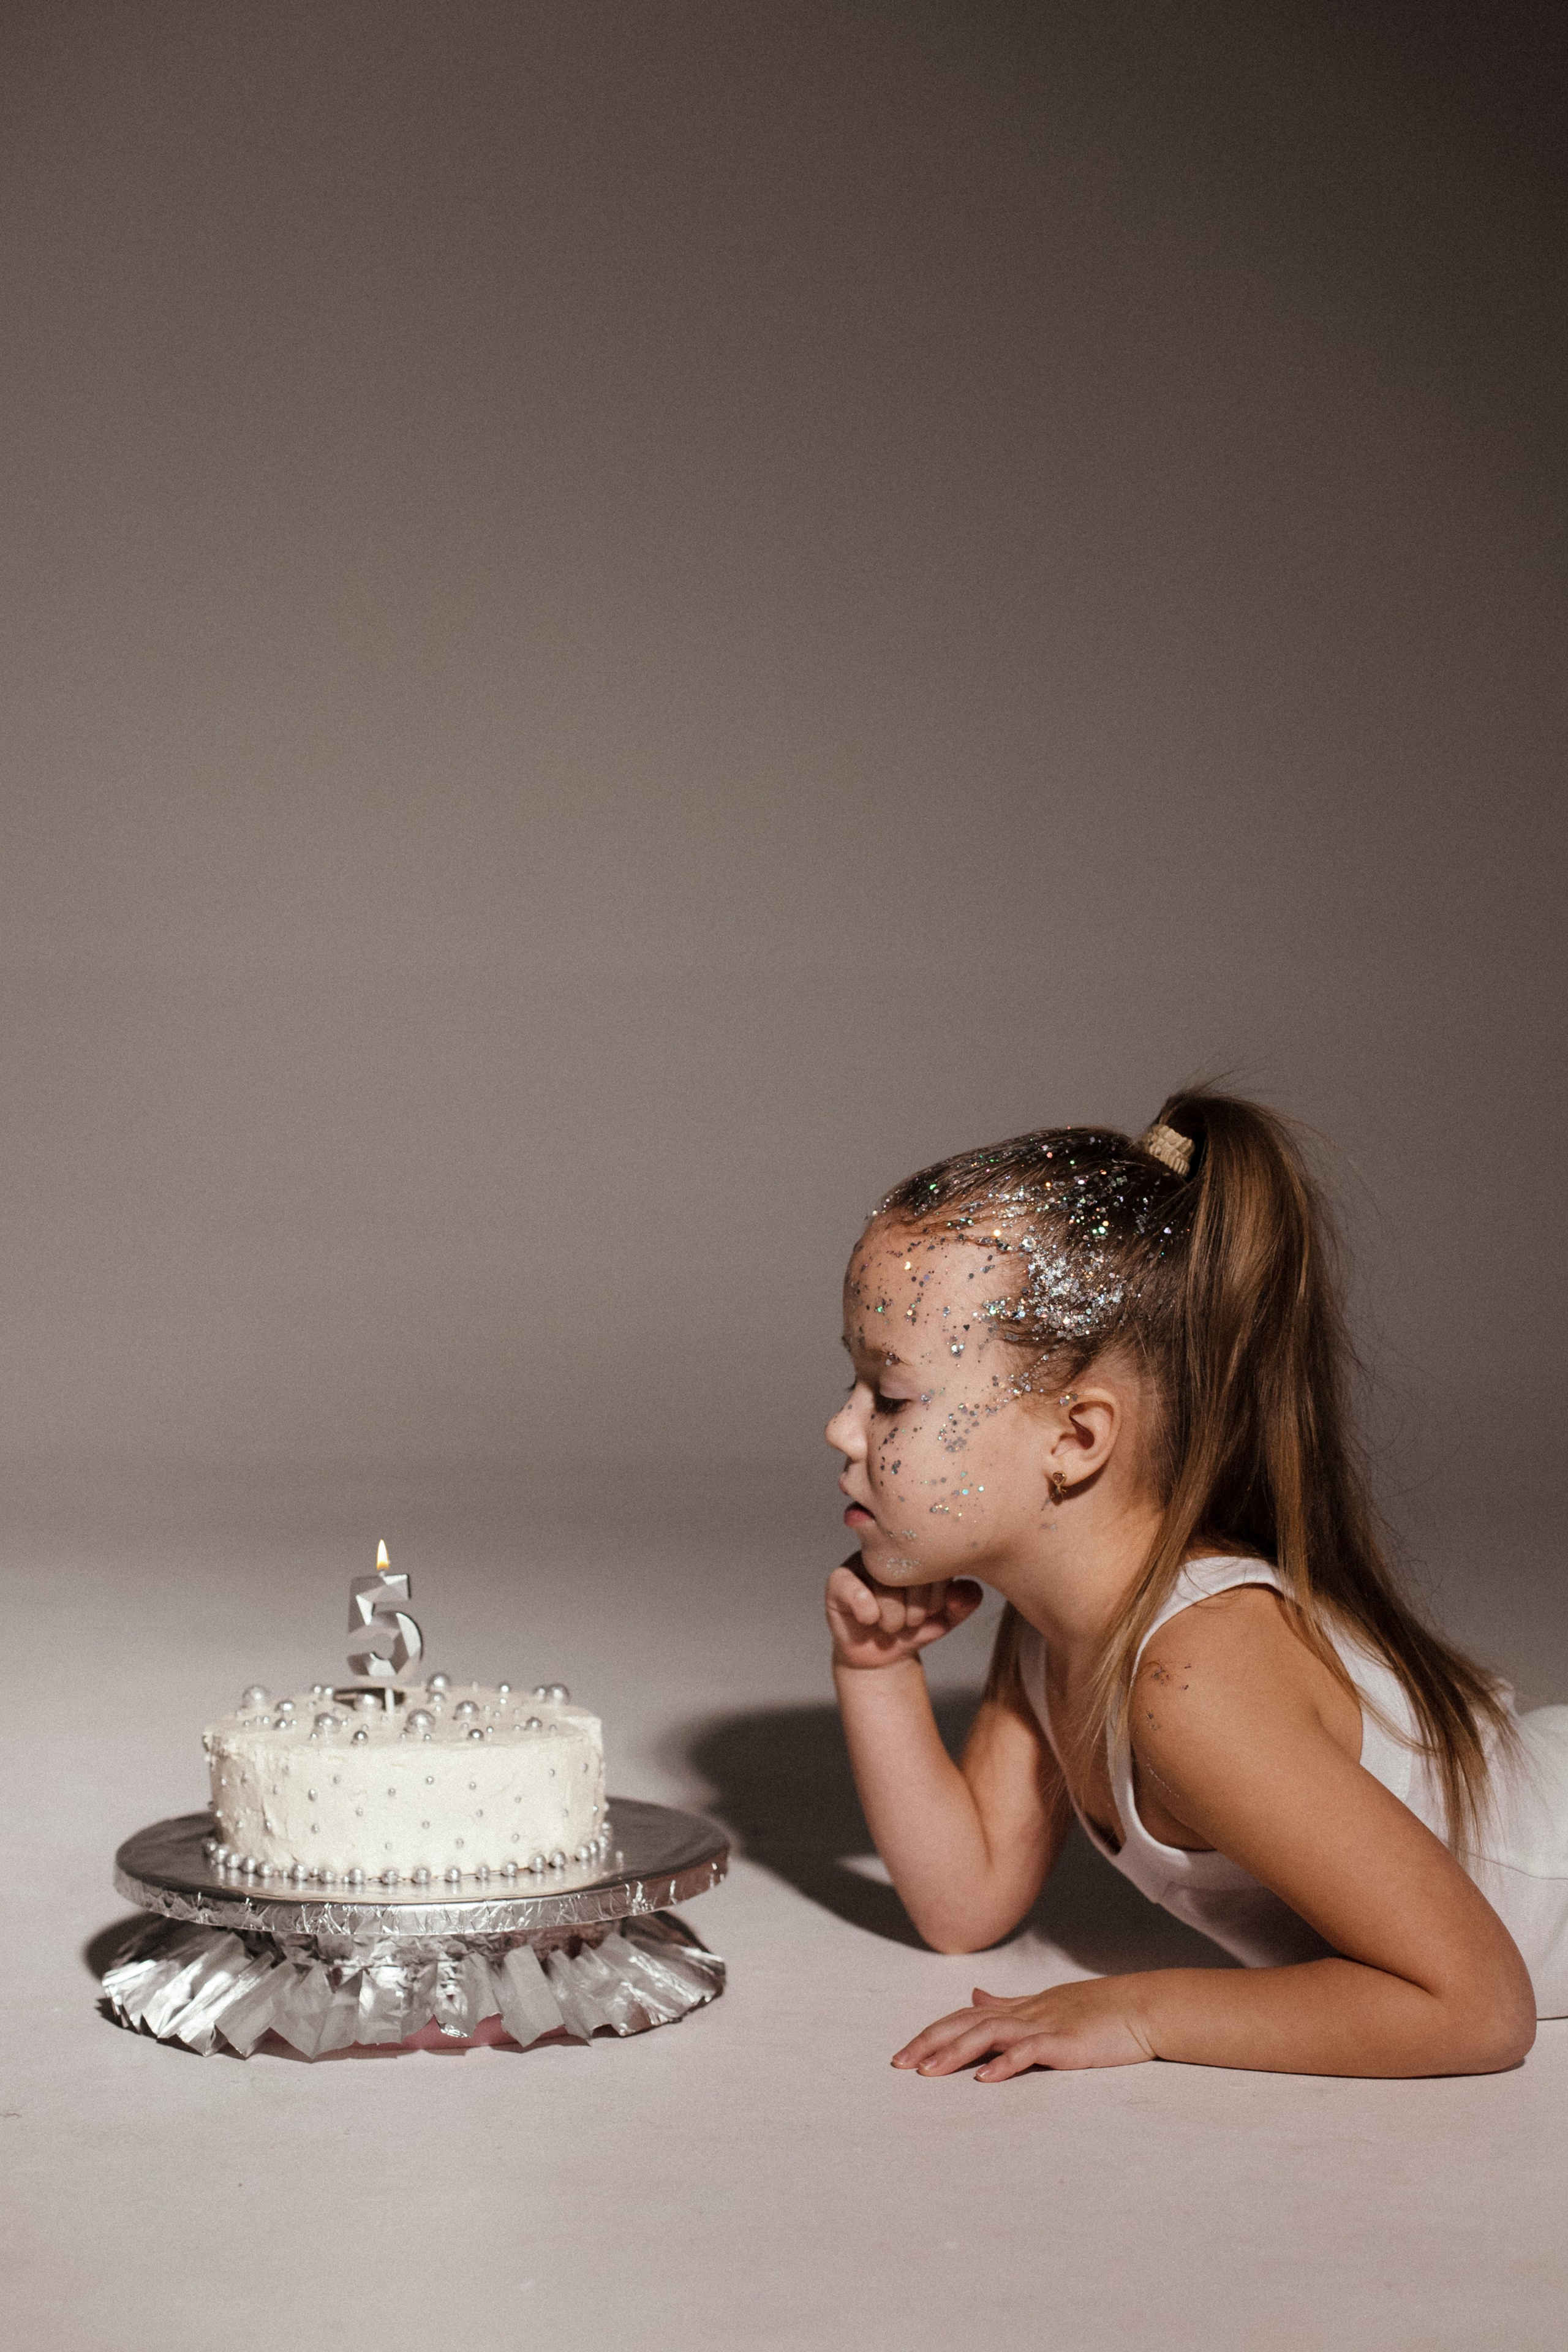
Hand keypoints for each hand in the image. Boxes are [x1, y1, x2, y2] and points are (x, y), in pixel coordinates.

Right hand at [827, 1555, 981, 1670]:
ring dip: (893, 1618)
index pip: (935, 1561)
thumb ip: (965, 1601)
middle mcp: (890, 1548)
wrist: (883, 1655)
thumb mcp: (947, 1616)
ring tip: (891, 1625)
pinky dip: (867, 1611)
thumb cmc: (915, 1627)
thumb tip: (960, 1588)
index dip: (938, 1596)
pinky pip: (854, 1590)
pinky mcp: (839, 1579)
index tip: (933, 1612)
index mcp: (918, 1549)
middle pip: (911, 1573)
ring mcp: (863, 1560)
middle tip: (910, 1622)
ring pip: (885, 1585)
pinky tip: (869, 1619)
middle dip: (916, 1610)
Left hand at [891, 1978, 1154, 2079]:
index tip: (903, 2054)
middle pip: (966, 2024)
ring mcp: (1044, 2026)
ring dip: (956, 2053)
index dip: (932, 2034)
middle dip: (930, 2043)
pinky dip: (1006, 2064)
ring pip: (989, 2035)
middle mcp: (1023, 2013)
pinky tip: (985, 2078)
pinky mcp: (1064, 2042)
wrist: (1141, 2008)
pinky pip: (1029, 2052)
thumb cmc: (1098, 2012)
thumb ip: (1008, 2003)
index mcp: (1018, 2008)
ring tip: (928, 2072)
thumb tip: (973, 1997)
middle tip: (899, 2065)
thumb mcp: (1045, 2005)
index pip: (964, 2018)